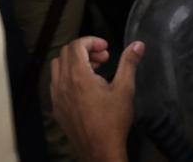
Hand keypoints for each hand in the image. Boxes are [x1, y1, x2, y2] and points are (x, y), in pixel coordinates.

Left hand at [51, 37, 142, 161]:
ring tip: (93, 71)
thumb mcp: (125, 90)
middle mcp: (63, 84)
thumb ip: (129, 63)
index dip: (91, 41)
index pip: (76, 46)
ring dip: (74, 62)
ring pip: (57, 67)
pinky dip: (67, 77)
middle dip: (84, 50)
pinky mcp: (56, 108)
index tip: (105, 47)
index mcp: (79, 77)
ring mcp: (57, 97)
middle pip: (65, 53)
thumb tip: (137, 45)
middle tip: (102, 58)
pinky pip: (55, 83)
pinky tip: (83, 87)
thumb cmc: (112, 123)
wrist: (100, 151)